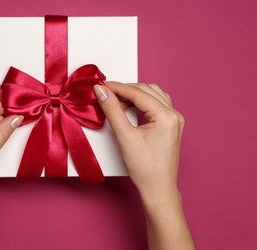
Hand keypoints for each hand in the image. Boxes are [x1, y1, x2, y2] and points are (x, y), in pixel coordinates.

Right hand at [94, 82, 183, 198]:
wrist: (157, 189)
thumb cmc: (145, 169)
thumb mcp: (125, 137)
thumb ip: (112, 111)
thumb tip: (102, 92)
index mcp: (166, 117)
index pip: (138, 93)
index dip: (117, 87)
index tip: (101, 86)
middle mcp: (174, 115)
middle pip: (146, 90)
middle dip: (125, 90)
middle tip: (106, 95)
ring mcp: (174, 120)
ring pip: (152, 95)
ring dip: (134, 95)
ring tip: (116, 102)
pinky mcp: (171, 126)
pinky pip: (156, 104)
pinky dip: (142, 102)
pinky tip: (130, 108)